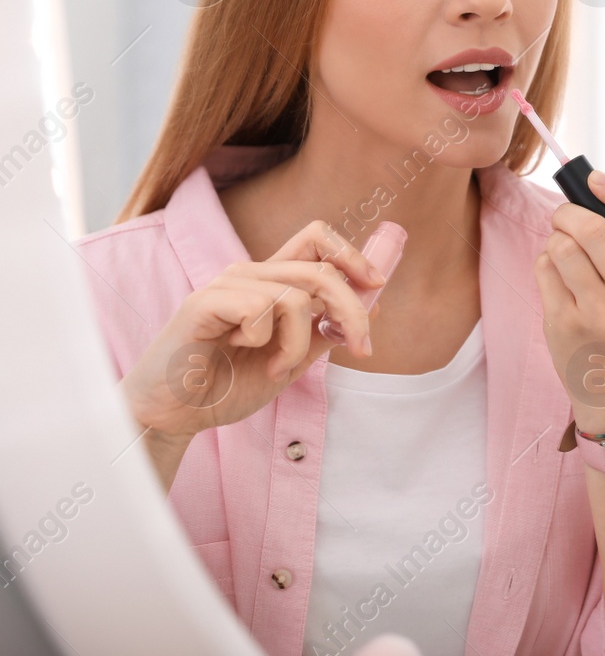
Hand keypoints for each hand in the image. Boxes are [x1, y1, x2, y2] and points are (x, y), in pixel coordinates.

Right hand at [120, 220, 389, 448]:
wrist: (176, 415)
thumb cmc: (227, 385)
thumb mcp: (292, 358)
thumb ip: (325, 330)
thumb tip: (373, 304)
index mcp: (270, 282)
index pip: (317, 240)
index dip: (352, 254)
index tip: (377, 284)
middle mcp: (250, 274)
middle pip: (322, 270)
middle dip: (353, 312)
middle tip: (360, 349)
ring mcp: (226, 285)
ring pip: (298, 297)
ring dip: (299, 343)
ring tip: (276, 366)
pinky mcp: (205, 302)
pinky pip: (262, 309)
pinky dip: (266, 342)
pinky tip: (243, 353)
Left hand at [532, 169, 604, 434]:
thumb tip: (594, 185)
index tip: (597, 186)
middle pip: (590, 226)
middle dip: (568, 215)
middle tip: (566, 220)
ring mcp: (600, 310)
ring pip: (560, 246)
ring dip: (555, 242)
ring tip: (565, 255)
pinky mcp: (566, 324)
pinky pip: (543, 269)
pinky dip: (546, 265)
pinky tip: (559, 280)